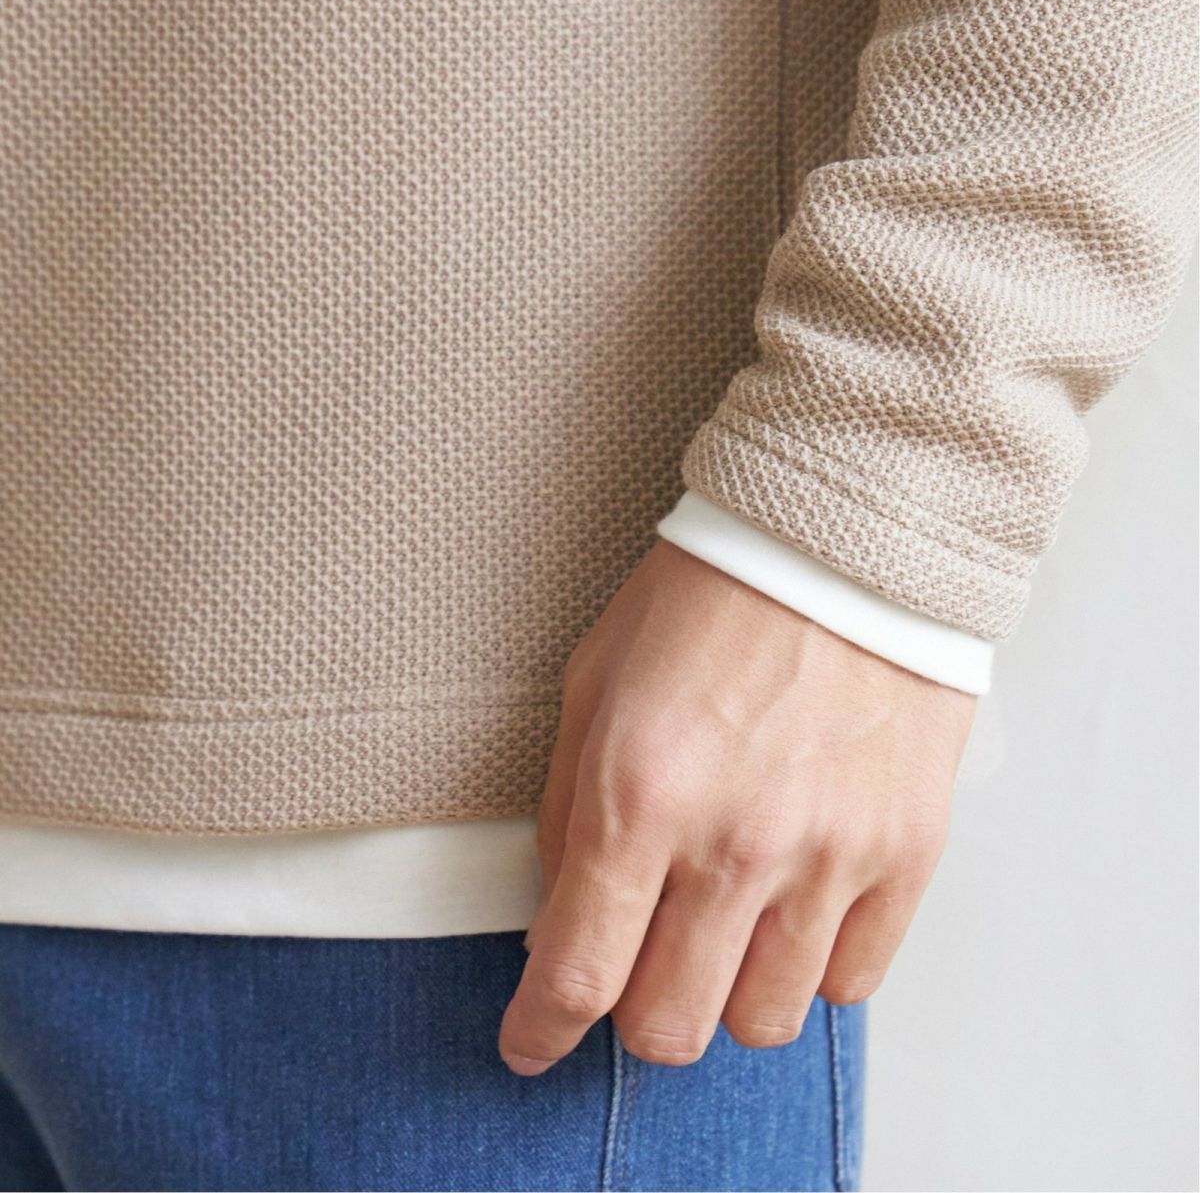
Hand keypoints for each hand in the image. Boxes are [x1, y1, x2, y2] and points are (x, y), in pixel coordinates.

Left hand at [498, 537, 975, 1074]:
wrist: (841, 546)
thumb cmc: (708, 602)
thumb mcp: (594, 683)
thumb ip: (566, 813)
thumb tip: (559, 919)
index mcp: (639, 795)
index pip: (577, 976)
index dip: (539, 1031)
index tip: (529, 1042)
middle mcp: (737, 844)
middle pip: (669, 1027)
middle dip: (631, 1014)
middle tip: (633, 966)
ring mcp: (830, 856)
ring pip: (761, 1022)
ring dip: (723, 993)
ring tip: (722, 927)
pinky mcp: (904, 854)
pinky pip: (850, 983)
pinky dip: (809, 967)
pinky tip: (792, 909)